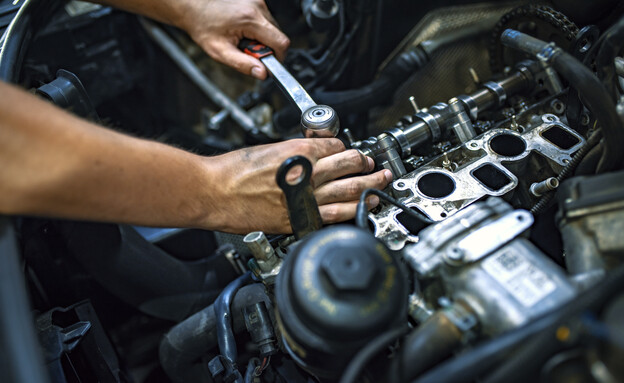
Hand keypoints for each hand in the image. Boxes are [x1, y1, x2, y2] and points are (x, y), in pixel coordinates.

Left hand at [179, 0, 289, 78]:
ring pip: (272, 28)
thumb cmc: (204, 26)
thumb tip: (262, 73)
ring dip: (261, 38)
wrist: (194, 7)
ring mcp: (257, 1)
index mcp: (251, 19)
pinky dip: (257, 29)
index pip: (281, 43)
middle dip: (266, 48)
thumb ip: (243, 64)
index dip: (278, 57)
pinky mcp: (256, 0)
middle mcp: (257, 6)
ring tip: (242, 37)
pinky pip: (265, 20)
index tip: (267, 63)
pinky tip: (242, 29)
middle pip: (278, 35)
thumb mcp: (220, 52)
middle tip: (247, 50)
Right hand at [203, 138, 391, 233]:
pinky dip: (352, 211)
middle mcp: (308, 173)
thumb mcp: (269, 149)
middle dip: (367, 164)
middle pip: (351, 165)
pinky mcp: (298, 219)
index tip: (349, 152)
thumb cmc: (233, 171)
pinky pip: (334, 216)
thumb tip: (312, 154)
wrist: (214, 192)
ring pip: (350, 191)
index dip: (346, 148)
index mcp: (300, 151)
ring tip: (379, 185)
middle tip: (375, 165)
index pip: (337, 146)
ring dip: (370, 187)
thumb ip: (295, 151)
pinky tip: (362, 208)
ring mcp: (306, 198)